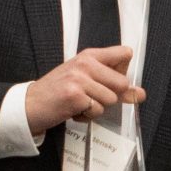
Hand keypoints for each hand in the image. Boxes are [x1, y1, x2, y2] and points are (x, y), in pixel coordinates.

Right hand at [23, 46, 141, 132]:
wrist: (30, 105)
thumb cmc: (58, 92)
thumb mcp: (86, 81)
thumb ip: (113, 85)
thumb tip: (140, 94)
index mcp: (89, 55)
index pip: (125, 54)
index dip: (123, 72)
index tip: (109, 81)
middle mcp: (85, 63)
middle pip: (122, 83)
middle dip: (109, 96)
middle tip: (90, 97)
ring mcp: (79, 78)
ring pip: (111, 99)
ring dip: (96, 108)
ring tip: (79, 104)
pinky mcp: (75, 95)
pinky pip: (97, 110)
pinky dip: (86, 116)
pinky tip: (73, 110)